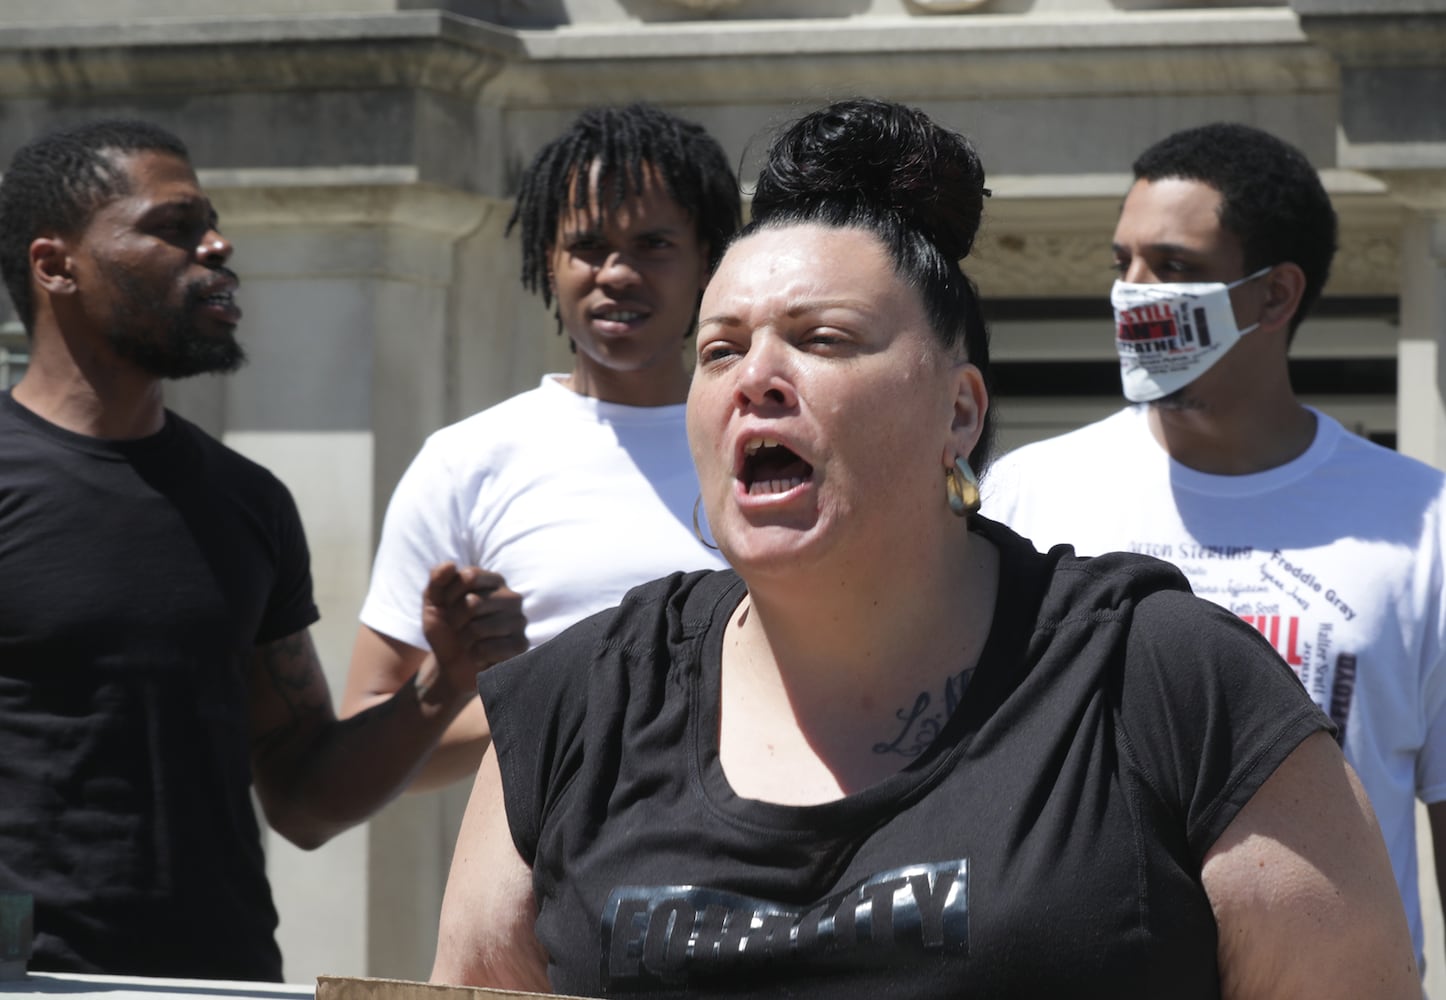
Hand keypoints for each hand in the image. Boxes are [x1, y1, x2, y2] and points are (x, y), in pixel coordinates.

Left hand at [419, 562, 527, 702]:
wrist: (450, 663)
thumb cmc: (446, 628)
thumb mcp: (433, 601)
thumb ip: (437, 579)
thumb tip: (450, 564)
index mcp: (495, 581)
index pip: (469, 576)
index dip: (449, 594)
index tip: (448, 605)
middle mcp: (512, 597)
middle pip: (472, 603)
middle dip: (455, 620)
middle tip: (458, 628)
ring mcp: (519, 622)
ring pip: (477, 629)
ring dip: (463, 640)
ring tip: (468, 641)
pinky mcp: (520, 646)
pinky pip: (487, 649)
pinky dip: (475, 655)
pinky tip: (479, 655)